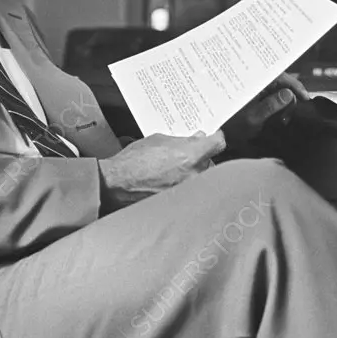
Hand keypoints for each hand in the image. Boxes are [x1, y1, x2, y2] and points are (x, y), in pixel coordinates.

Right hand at [97, 131, 225, 212]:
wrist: (118, 183)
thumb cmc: (134, 161)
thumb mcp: (159, 140)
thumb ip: (182, 140)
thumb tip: (196, 139)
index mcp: (190, 155)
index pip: (218, 144)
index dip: (217, 137)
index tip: (214, 135)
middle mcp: (194, 175)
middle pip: (211, 162)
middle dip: (201, 156)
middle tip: (189, 151)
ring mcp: (189, 191)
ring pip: (201, 177)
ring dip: (193, 170)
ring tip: (177, 166)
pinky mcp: (182, 202)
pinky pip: (191, 189)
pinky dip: (185, 183)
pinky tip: (172, 178)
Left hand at [221, 73, 309, 148]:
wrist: (220, 134)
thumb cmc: (233, 126)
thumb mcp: (254, 117)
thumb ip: (271, 105)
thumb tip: (288, 94)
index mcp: (253, 83)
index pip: (279, 76)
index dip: (295, 85)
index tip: (305, 97)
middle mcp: (254, 83)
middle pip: (281, 82)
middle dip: (291, 96)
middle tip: (291, 113)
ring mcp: (255, 89)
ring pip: (278, 89)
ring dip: (285, 103)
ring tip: (284, 118)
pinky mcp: (256, 97)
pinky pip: (273, 96)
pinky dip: (279, 106)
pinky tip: (280, 117)